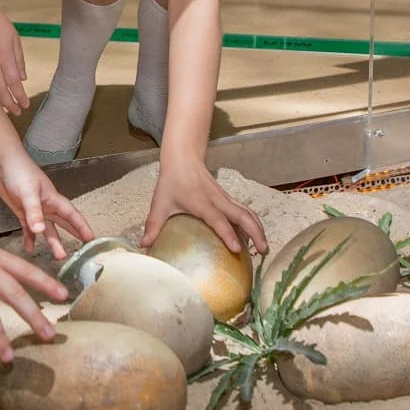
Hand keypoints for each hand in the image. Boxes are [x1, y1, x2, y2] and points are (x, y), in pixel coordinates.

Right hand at [0, 5, 27, 113]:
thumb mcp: (14, 39)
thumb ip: (19, 60)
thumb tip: (22, 78)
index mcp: (5, 58)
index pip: (13, 83)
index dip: (19, 97)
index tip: (25, 105)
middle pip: (0, 91)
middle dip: (9, 104)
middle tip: (17, 113)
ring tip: (5, 109)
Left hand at [0, 156, 94, 259]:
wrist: (3, 163)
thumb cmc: (20, 172)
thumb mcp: (28, 192)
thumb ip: (34, 212)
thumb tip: (40, 231)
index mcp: (53, 200)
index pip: (72, 215)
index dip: (82, 226)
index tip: (91, 238)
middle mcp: (47, 206)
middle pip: (63, 224)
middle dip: (73, 235)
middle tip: (82, 250)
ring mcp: (35, 210)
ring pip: (47, 229)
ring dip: (52, 242)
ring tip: (58, 257)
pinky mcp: (22, 212)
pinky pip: (28, 228)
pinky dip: (30, 237)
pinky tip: (30, 248)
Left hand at [142, 153, 268, 254]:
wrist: (183, 158)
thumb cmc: (172, 181)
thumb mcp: (160, 203)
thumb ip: (154, 225)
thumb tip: (144, 245)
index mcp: (202, 203)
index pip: (219, 220)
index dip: (229, 234)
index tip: (237, 249)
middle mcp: (218, 200)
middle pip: (244, 215)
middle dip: (256, 232)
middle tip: (265, 250)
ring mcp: (225, 198)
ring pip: (248, 212)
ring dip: (258, 227)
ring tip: (265, 246)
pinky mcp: (227, 198)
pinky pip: (244, 210)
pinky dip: (252, 222)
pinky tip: (255, 235)